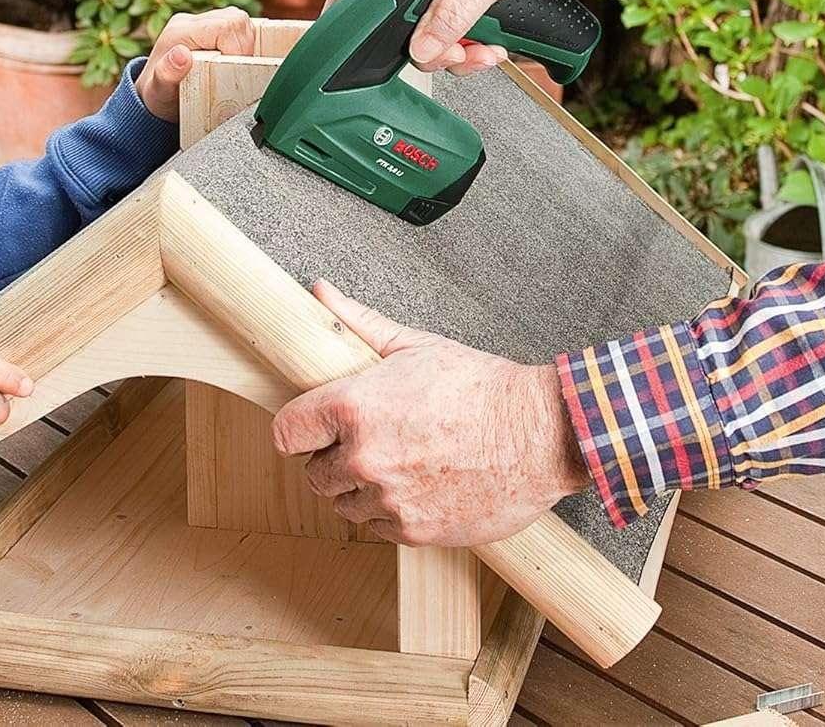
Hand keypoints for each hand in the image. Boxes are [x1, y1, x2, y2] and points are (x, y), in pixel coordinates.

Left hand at [135, 5, 257, 121]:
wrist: (152, 96)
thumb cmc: (158, 96)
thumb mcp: (159, 91)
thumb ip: (167, 74)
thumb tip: (181, 54)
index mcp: (180, 31)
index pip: (226, 27)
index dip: (238, 49)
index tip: (234, 72)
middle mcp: (190, 21)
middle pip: (236, 20)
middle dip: (244, 46)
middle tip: (237, 71)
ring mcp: (201, 22)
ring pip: (239, 21)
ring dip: (245, 44)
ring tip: (235, 67)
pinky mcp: (210, 28)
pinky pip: (238, 27)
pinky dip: (243, 43)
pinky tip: (235, 60)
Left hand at [271, 281, 587, 546]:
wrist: (539, 434)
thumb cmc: (480, 386)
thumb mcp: (414, 345)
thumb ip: (357, 324)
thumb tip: (318, 293)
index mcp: (356, 408)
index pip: (286, 433)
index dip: (297, 429)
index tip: (311, 427)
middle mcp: (364, 458)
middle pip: (312, 474)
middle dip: (331, 457)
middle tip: (366, 440)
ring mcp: (389, 499)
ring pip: (344, 505)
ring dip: (358, 488)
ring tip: (396, 461)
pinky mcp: (415, 532)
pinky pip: (378, 527)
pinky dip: (389, 511)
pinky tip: (416, 484)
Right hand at [323, 0, 638, 69]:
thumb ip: (452, 12)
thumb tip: (421, 48)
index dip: (353, 16)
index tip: (361, 50)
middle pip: (396, 17)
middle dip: (428, 45)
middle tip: (456, 53)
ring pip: (424, 30)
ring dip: (454, 52)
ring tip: (486, 52)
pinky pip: (448, 29)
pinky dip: (467, 45)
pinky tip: (491, 46)